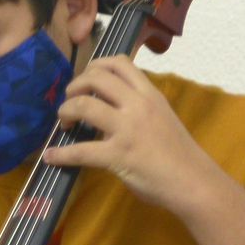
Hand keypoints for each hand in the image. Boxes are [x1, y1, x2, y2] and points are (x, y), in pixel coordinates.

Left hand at [42, 56, 244, 244]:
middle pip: (96, 77)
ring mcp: (127, 129)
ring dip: (65, 112)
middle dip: (74, 86)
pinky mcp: (118, 155)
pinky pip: (80, 151)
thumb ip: (137, 108)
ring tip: (63, 124)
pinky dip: (60, 154)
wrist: (194, 181)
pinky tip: (51, 157)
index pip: (120, 62)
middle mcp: (138, 105)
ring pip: (83, 105)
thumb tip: (108, 109)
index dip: (95, 65)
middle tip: (70, 102)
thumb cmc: (179, 154)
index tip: (86, 79)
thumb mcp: (161, 118)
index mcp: (150, 95)